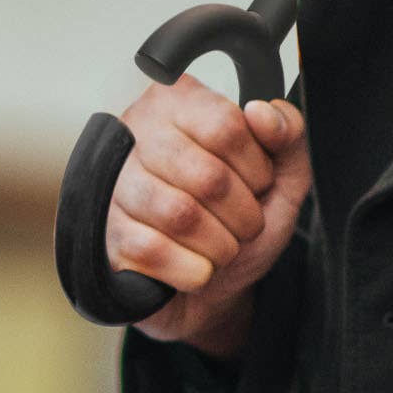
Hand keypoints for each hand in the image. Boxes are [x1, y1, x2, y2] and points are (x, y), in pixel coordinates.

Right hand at [108, 79, 309, 352]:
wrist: (208, 289)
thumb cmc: (236, 220)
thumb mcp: (280, 175)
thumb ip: (287, 134)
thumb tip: (261, 112)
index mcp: (179, 103)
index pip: (226, 126)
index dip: (257, 168)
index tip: (258, 183)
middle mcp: (137, 133)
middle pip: (207, 176)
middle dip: (243, 214)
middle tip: (244, 224)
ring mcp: (115, 185)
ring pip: (180, 216)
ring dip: (221, 245)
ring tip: (224, 247)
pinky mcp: (106, 233)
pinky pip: (155, 252)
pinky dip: (193, 270)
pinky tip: (197, 267)